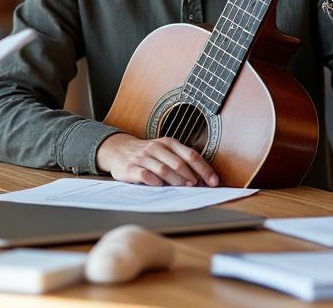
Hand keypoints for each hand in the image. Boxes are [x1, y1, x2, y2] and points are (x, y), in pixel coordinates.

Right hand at [96, 133, 219, 186]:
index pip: (191, 155)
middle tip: (197, 187)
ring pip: (163, 169)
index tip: (214, 181)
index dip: (204, 169)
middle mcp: (156, 148)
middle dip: (191, 176)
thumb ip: (181, 161)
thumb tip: (202, 180)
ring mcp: (143, 157)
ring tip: (184, 188)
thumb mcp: (165, 151)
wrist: (118, 150)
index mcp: (168, 143)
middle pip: (178, 163)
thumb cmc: (148, 154)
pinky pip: (143, 174)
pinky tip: (159, 186)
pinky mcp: (130, 167)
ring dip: (176, 180)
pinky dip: (153, 180)